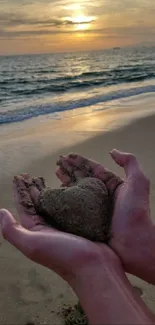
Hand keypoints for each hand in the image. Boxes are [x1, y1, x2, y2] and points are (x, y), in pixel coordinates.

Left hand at [0, 174, 119, 287]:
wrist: (95, 268)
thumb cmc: (64, 256)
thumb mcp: (33, 245)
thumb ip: (13, 231)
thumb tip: (1, 212)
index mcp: (36, 231)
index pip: (24, 206)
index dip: (20, 191)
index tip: (19, 177)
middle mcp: (49, 227)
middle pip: (38, 203)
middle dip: (33, 188)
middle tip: (32, 175)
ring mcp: (65, 225)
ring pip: (54, 202)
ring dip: (50, 189)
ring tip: (48, 177)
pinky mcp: (81, 222)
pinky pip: (71, 203)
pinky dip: (68, 193)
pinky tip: (70, 186)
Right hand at [56, 150, 151, 277]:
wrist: (133, 244)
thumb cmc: (136, 213)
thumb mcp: (138, 183)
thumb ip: (130, 163)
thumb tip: (113, 151)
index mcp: (112, 185)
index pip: (94, 169)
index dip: (80, 161)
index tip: (68, 155)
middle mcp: (102, 195)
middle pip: (82, 177)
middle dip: (70, 168)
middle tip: (57, 162)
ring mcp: (93, 208)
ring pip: (76, 190)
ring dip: (66, 180)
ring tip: (55, 172)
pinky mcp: (86, 220)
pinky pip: (73, 207)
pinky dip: (64, 199)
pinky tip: (56, 193)